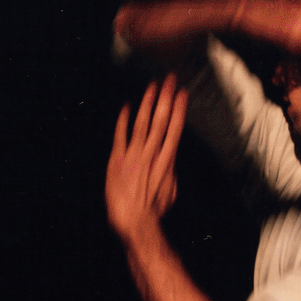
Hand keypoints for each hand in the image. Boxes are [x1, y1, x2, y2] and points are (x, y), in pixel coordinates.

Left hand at [106, 76, 186, 241]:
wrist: (133, 219)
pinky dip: (124, 120)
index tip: (182, 94)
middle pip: (160, 120)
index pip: (175, 129)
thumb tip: (170, 162)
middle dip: (165, 98)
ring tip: (152, 86)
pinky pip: (121, 134)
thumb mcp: (170, 191)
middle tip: (170, 80)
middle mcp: (151, 153)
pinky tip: (128, 107)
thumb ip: (170, 172)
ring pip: (142, 122)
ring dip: (147, 103)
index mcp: (167, 161)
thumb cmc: (153, 210)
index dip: (179, 110)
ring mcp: (134, 154)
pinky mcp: (118, 158)